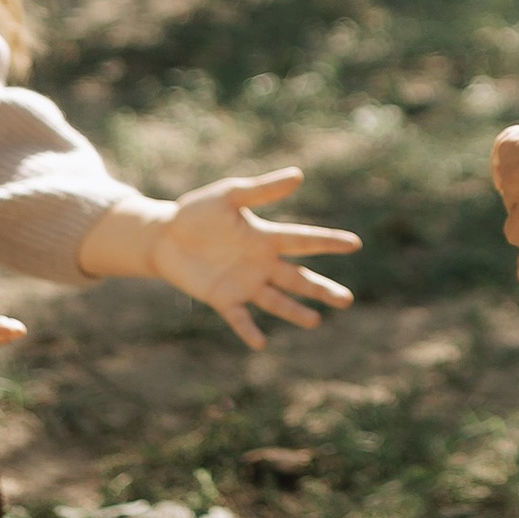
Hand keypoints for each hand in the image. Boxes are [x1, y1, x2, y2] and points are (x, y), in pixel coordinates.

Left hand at [79, 167, 360, 349]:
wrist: (164, 236)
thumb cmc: (198, 212)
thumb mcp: (229, 195)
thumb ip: (262, 190)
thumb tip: (299, 175)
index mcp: (265, 237)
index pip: (302, 240)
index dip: (328, 242)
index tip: (355, 243)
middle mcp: (261, 264)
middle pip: (297, 278)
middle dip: (321, 289)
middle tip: (347, 300)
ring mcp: (243, 284)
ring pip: (276, 300)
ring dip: (294, 311)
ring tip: (315, 321)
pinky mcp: (222, 299)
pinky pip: (239, 317)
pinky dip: (249, 329)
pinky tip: (260, 342)